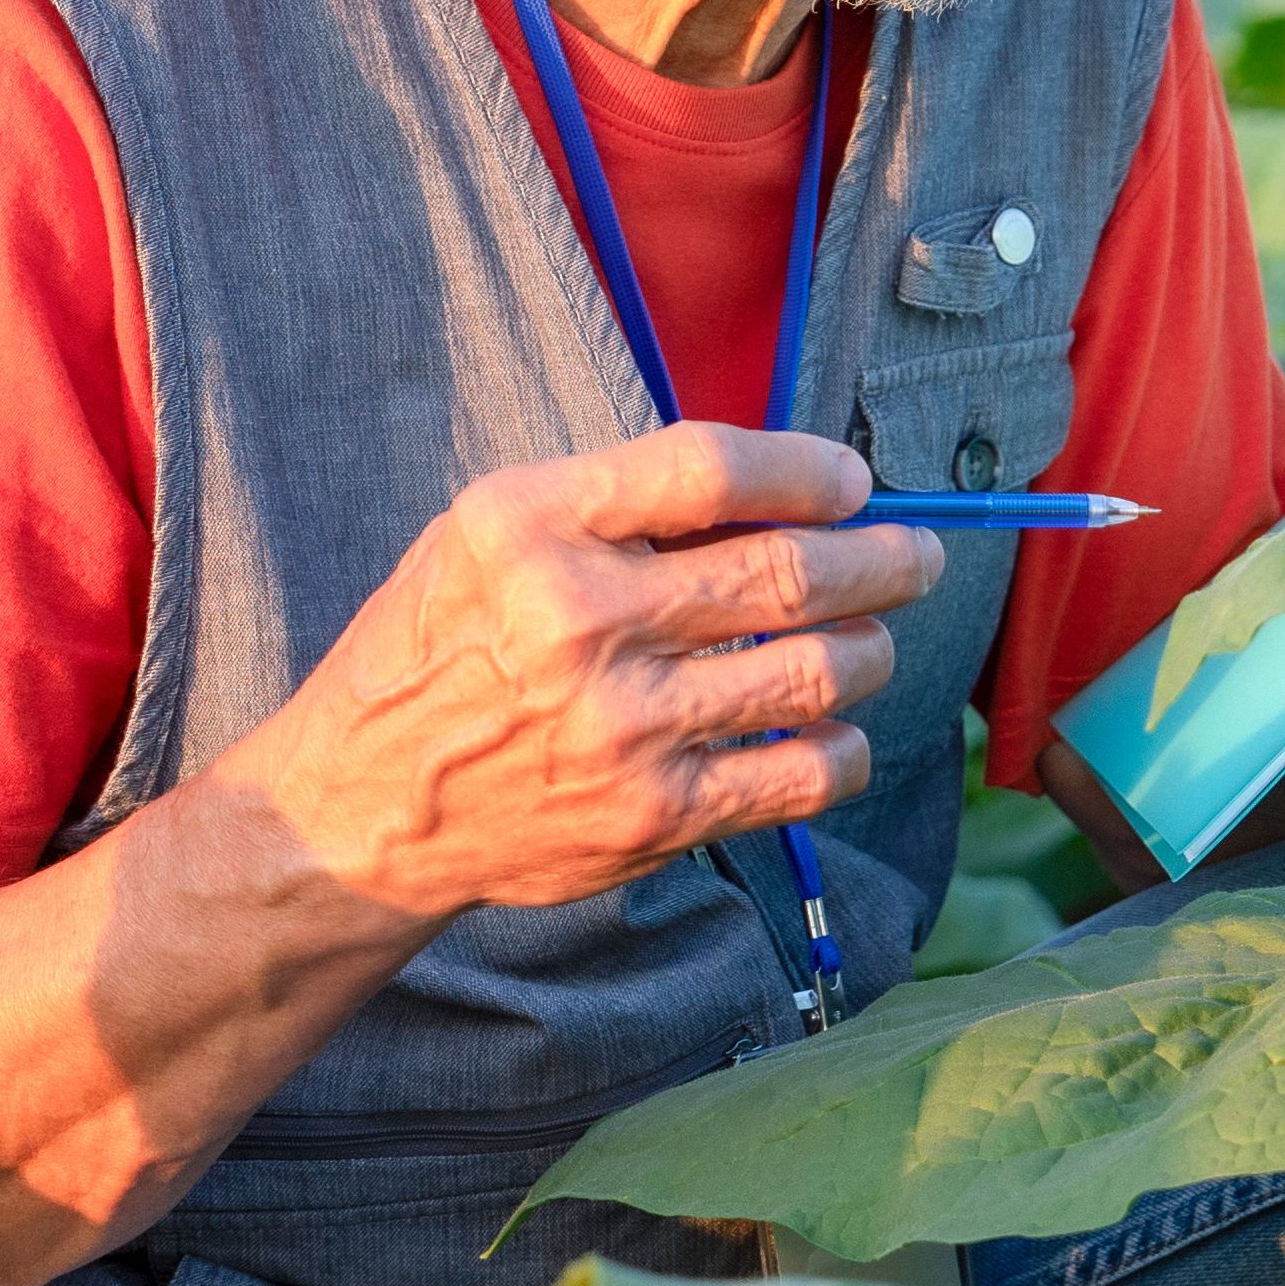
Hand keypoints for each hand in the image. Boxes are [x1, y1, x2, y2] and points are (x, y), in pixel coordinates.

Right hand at [220, 424, 946, 917]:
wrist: (366, 805)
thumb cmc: (446, 648)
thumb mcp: (493, 535)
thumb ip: (621, 502)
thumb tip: (789, 487)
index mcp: (535, 526)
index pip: (715, 469)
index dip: (811, 470)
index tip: (853, 480)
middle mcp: (581, 621)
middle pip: (791, 573)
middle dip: (886, 560)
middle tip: (918, 558)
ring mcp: (624, 727)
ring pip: (821, 673)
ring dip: (873, 650)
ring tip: (871, 640)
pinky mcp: (655, 816)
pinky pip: (806, 775)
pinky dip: (846, 747)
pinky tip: (834, 729)